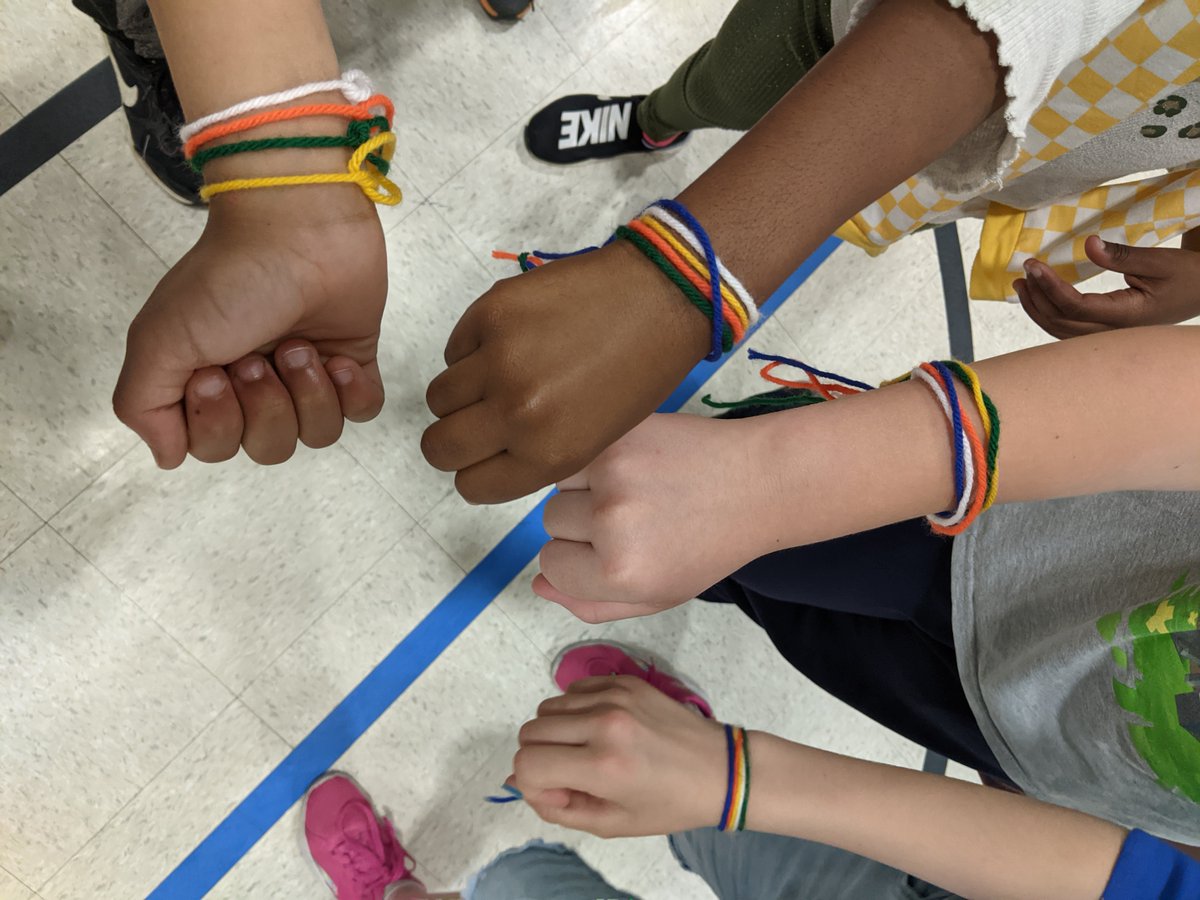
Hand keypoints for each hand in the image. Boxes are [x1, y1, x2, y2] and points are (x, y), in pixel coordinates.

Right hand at [113, 186, 386, 466]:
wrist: (299, 228)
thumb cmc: (228, 279)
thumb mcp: (159, 339)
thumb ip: (144, 406)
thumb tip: (167, 457)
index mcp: (208, 381)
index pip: (213, 447)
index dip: (217, 422)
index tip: (212, 371)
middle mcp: (258, 386)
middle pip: (268, 447)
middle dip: (265, 405)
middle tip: (257, 355)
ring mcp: (308, 375)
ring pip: (316, 435)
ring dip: (307, 392)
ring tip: (299, 346)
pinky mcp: (354, 362)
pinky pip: (361, 412)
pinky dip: (351, 392)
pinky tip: (339, 358)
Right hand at [421, 241, 710, 503]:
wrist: (659, 299)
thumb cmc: (638, 372)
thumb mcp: (595, 440)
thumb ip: (535, 455)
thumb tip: (484, 456)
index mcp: (548, 454)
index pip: (469, 484)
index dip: (475, 471)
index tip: (487, 454)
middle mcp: (516, 412)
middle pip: (438, 447)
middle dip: (452, 441)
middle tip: (475, 421)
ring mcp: (498, 360)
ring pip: (437, 398)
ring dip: (460, 394)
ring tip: (498, 377)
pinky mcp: (489, 312)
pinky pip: (454, 349)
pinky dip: (472, 351)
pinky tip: (513, 341)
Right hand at [512, 676, 727, 837]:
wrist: (720, 769)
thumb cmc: (669, 804)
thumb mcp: (612, 823)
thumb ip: (557, 808)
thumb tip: (518, 780)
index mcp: (602, 765)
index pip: (528, 764)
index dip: (534, 785)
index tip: (562, 794)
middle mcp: (604, 723)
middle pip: (530, 732)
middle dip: (540, 757)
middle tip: (574, 774)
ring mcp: (615, 696)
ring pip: (547, 708)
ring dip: (557, 733)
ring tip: (589, 750)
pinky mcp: (624, 679)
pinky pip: (573, 689)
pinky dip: (575, 710)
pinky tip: (602, 728)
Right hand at [533, 413, 776, 622]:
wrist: (758, 482)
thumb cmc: (709, 545)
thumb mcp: (658, 594)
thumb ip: (593, 603)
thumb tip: (538, 586)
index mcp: (620, 574)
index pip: (550, 566)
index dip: (580, 560)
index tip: (615, 550)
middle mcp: (611, 523)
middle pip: (552, 524)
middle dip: (582, 523)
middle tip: (635, 518)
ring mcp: (613, 472)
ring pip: (561, 485)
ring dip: (586, 488)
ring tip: (637, 489)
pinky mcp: (619, 435)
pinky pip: (579, 452)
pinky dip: (597, 458)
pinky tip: (636, 465)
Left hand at [1015, 235, 1199, 338]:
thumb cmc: (1189, 276)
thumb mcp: (1160, 261)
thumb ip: (1122, 256)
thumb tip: (1088, 245)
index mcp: (1126, 316)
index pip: (1075, 306)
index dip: (1050, 286)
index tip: (1034, 266)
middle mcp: (1113, 332)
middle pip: (1062, 321)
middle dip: (1037, 297)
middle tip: (1024, 272)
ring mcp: (1110, 335)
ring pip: (1062, 330)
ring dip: (1038, 308)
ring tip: (1022, 285)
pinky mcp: (1108, 331)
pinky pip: (1070, 329)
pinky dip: (1050, 315)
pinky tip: (1039, 299)